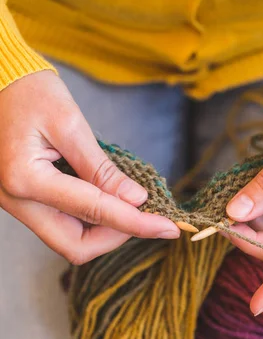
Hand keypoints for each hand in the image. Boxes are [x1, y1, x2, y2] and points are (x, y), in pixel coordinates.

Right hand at [0, 71, 179, 263]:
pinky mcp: (25, 201)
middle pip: (76, 246)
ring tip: (128, 205)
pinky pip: (62, 224)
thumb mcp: (70, 124)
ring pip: (69, 240)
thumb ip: (101, 168)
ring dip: (104, 230)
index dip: (136, 223)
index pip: (93, 212)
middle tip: (145, 215)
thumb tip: (136, 200)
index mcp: (26, 179)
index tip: (169, 228)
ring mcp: (18, 205)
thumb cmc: (28, 92)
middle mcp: (18, 201)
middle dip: (116, 236)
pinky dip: (89, 220)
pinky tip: (107, 201)